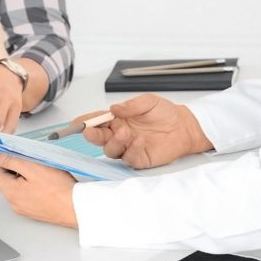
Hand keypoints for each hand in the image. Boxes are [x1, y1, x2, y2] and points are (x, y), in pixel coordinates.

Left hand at [0, 148, 77, 227]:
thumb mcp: (32, 167)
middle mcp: (13, 202)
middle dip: (14, 165)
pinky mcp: (33, 209)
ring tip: (40, 171)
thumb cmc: (59, 189)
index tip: (11, 151)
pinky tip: (44, 182)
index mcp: (10, 191)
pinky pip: (25, 193)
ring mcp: (23, 207)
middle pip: (3, 177)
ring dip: (23, 174)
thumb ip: (8, 159)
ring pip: (15, 185)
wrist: (77, 208)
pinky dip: (31, 184)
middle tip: (31, 161)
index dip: (0, 157)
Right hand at [80, 94, 211, 168]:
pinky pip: (129, 158)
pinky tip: (139, 141)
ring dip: (114, 142)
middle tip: (90, 131)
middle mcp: (119, 135)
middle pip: (98, 138)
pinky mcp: (139, 159)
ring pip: (111, 150)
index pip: (97, 121)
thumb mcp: (148, 101)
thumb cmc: (165, 113)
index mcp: (117, 119)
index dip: (85, 122)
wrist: (184, 126)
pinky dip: (131, 150)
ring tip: (125, 132)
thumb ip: (131, 105)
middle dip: (92, 135)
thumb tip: (113, 108)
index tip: (76, 122)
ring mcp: (128, 148)